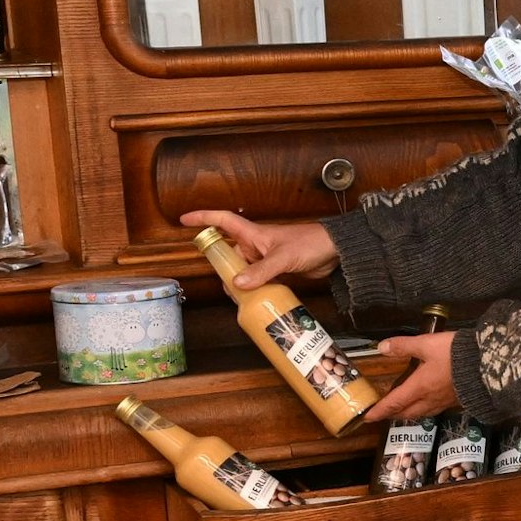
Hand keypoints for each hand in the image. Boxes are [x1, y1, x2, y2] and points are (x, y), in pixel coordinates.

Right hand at [180, 210, 338, 289]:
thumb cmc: (310, 243)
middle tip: (225, 286)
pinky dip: (253, 290)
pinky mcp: (276, 272)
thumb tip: (237, 283)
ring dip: (239, 284)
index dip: (203, 218)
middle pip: (229, 254)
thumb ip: (261, 271)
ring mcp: (265, 259)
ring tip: (240, 299)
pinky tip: (253, 301)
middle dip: (223, 269)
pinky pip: (257, 281)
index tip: (185, 220)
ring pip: (242, 271)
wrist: (335, 251)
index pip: (223, 221)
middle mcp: (256, 246)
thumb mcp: (283, 257)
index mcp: (254, 234)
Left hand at [364, 332, 459, 421]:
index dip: (380, 411)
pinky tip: (428, 402)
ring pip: (422, 413)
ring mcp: (444, 402)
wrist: (488, 364)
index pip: (394, 403)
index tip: (367, 418)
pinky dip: (424, 409)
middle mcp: (430, 399)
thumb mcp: (427, 344)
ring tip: (403, 409)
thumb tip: (381, 348)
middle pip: (407, 412)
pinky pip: (435, 410)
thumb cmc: (455, 354)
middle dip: (393, 414)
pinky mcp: (457, 401)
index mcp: (419, 387)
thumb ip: (404, 346)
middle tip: (384, 413)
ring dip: (409, 413)